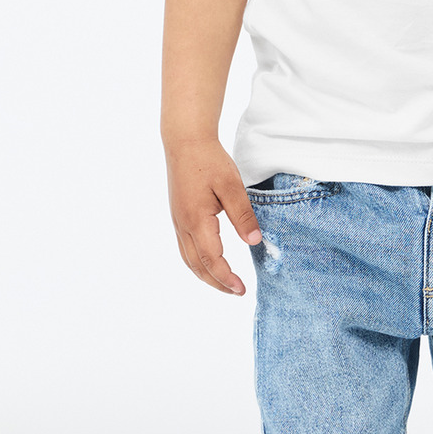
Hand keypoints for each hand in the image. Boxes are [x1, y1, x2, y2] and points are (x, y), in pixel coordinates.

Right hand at [165, 138, 263, 294]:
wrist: (185, 142)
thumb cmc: (209, 160)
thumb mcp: (232, 186)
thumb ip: (243, 215)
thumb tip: (255, 242)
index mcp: (197, 220)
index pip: (212, 259)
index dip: (227, 277)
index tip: (242, 288)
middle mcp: (183, 225)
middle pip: (197, 266)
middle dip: (216, 282)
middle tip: (236, 292)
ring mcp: (177, 222)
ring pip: (188, 259)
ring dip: (205, 275)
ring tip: (224, 283)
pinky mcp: (178, 216)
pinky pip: (185, 248)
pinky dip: (198, 262)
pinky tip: (209, 262)